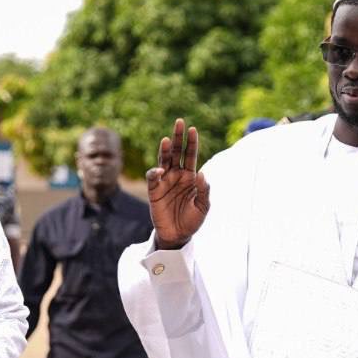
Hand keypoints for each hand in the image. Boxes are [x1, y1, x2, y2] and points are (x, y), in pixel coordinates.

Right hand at [148, 118, 210, 249]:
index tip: (192, 129)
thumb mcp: (203, 207)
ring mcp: (165, 182)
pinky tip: (160, 171)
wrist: (178, 235)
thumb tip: (201, 174)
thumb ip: (204, 190)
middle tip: (179, 122)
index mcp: (190, 177)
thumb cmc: (192, 220)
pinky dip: (155, 173)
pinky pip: (153, 178)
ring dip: (164, 150)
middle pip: (176, 152)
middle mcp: (177, 175)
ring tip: (166, 140)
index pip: (191, 155)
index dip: (191, 142)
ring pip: (163, 161)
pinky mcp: (154, 191)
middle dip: (177, 138)